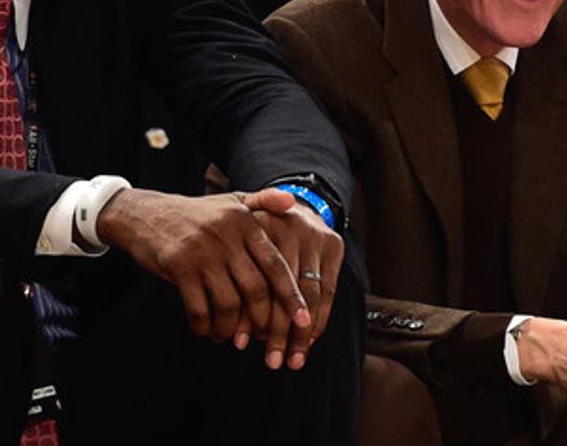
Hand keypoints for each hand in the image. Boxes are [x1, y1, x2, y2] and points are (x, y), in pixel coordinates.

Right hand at [97, 188, 310, 346]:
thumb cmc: (196, 214)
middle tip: (264, 338)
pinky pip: (199, 309)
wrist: (145, 214)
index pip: (276, 265)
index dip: (292, 296)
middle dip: (263, 321)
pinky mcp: (179, 267)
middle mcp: (226, 236)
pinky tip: (206, 331)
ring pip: (228, 304)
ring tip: (230, 337)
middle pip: (255, 290)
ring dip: (231, 329)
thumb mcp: (230, 201)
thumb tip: (293, 202)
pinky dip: (205, 327)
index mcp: (245, 223)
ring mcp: (202, 251)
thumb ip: (263, 202)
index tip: (304, 321)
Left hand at [245, 200, 342, 370]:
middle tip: (273, 362)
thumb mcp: (235, 246)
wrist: (292, 204)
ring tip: (293, 360)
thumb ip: (233, 281)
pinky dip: (320, 319)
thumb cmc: (255, 239)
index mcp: (256, 228)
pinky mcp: (333, 245)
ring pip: (309, 294)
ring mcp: (313, 236)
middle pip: (282, 290)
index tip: (241, 344)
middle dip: (278, 331)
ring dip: (302, 332)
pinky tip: (310, 341)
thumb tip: (237, 338)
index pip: (254, 281)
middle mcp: (286, 229)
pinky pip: (328, 291)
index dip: (249, 316)